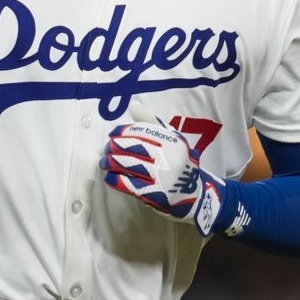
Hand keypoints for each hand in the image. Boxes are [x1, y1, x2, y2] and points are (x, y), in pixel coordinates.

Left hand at [99, 107, 225, 235]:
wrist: (195, 195)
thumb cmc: (180, 163)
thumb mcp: (173, 140)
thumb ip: (152, 122)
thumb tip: (133, 105)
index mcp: (172, 141)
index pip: (141, 131)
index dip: (122, 131)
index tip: (113, 134)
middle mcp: (168, 156)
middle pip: (132, 147)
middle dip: (114, 147)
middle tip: (106, 149)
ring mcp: (161, 176)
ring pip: (127, 164)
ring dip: (110, 162)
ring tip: (104, 163)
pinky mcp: (154, 193)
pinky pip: (128, 183)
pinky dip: (115, 179)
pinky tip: (110, 176)